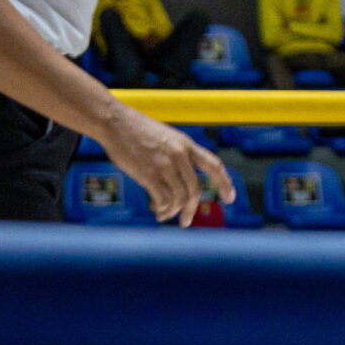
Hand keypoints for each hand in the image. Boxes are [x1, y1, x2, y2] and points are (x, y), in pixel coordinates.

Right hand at [102, 111, 235, 225]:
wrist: (115, 122)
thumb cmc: (136, 130)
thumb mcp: (166, 137)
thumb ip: (176, 155)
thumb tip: (180, 180)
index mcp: (186, 144)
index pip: (213, 164)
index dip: (224, 182)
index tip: (229, 198)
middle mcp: (180, 155)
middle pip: (195, 190)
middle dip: (191, 209)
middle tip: (185, 222)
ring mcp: (165, 164)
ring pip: (180, 198)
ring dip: (173, 211)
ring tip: (163, 214)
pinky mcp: (149, 174)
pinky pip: (164, 200)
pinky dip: (162, 209)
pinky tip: (156, 209)